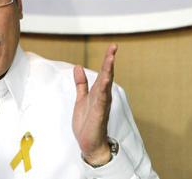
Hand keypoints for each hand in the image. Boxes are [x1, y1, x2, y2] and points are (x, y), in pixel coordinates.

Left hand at [72, 43, 116, 165]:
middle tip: (114, 47)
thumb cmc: (87, 123)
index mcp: (98, 92)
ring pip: (106, 85)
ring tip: (111, 58)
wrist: (89, 144)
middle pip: (107, 75)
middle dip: (110, 61)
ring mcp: (102, 105)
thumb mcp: (81, 99)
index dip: (107, 59)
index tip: (112, 46)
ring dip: (108, 71)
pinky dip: (103, 90)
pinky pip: (102, 100)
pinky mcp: (99, 114)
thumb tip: (78, 66)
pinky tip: (105, 81)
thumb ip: (81, 84)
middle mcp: (103, 96)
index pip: (103, 72)